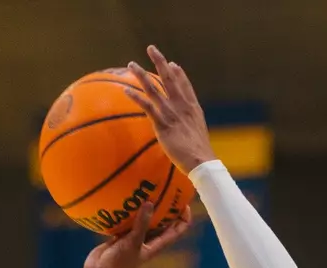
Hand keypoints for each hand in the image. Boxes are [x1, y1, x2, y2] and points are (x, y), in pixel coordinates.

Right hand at [81, 199, 192, 267]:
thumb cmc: (119, 263)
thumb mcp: (133, 242)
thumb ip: (142, 224)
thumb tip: (150, 203)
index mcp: (157, 245)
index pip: (177, 230)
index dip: (184, 217)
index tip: (183, 202)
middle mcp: (148, 240)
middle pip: (163, 222)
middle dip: (166, 207)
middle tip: (165, 189)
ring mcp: (135, 237)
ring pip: (146, 219)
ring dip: (147, 207)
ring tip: (147, 190)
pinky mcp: (122, 234)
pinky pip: (129, 220)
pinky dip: (130, 211)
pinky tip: (128, 198)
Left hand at [124, 46, 216, 174]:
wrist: (200, 160)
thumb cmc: (199, 152)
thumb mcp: (198, 133)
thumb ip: (191, 124)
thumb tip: (187, 126)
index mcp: (193, 107)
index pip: (185, 85)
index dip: (178, 73)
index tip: (172, 63)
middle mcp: (181, 106)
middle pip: (169, 78)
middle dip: (160, 62)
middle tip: (151, 48)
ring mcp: (171, 113)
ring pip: (154, 88)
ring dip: (141, 75)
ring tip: (131, 64)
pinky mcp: (162, 123)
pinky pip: (146, 106)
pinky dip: (136, 97)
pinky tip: (126, 89)